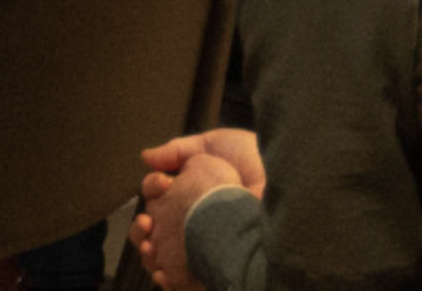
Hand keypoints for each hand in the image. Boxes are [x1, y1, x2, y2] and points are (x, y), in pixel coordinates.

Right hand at [137, 130, 265, 290]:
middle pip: (152, 227)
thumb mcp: (217, 144)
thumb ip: (181, 149)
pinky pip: (173, 279)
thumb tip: (146, 157)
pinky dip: (160, 273)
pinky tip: (160, 265)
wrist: (279, 192)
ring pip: (157, 255)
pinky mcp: (205, 269)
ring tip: (150, 244)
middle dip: (142, 224)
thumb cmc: (255, 164)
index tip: (163, 182)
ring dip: (145, 248)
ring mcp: (198, 247)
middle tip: (148, 219)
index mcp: (194, 191)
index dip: (153, 187)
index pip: (159, 194)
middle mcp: (193, 220)